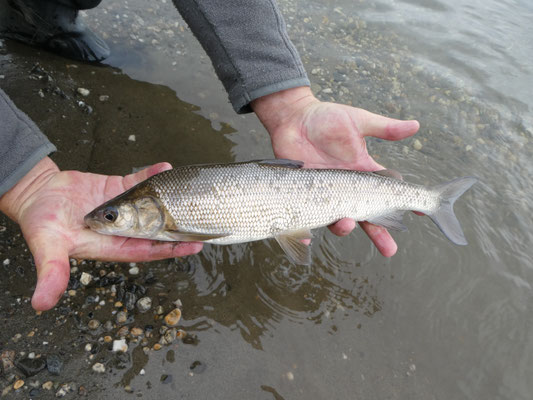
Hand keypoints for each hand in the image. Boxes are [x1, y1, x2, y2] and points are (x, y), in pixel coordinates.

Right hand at [0, 158, 202, 310]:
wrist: (36, 195)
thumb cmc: (41, 223)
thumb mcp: (47, 248)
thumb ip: (51, 273)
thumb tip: (41, 304)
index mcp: (112, 246)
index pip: (148, 250)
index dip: (171, 249)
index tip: (194, 246)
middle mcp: (122, 229)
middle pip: (158, 229)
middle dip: (181, 226)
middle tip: (206, 221)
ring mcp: (123, 208)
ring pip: (153, 205)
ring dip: (172, 199)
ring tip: (192, 193)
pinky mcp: (117, 189)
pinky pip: (138, 182)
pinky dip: (151, 175)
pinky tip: (166, 168)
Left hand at [252, 86, 419, 256]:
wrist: (294, 118)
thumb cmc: (327, 118)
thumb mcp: (358, 121)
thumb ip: (385, 128)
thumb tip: (417, 125)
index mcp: (363, 172)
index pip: (388, 192)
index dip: (404, 203)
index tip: (421, 212)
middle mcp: (346, 188)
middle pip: (367, 216)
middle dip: (380, 234)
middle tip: (390, 250)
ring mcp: (325, 194)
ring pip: (338, 219)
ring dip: (344, 226)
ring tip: (347, 223)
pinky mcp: (303, 194)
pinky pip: (304, 218)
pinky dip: (303, 231)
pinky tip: (305, 238)